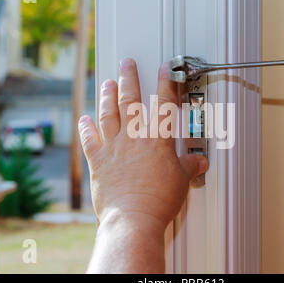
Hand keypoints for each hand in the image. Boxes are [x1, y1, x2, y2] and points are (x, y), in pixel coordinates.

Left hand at [79, 59, 207, 272]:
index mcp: (157, 141)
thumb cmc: (158, 201)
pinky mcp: (98, 161)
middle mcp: (133, 139)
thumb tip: (200, 163)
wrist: (132, 219)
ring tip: (106, 83)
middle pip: (130, 101)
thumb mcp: (181, 182)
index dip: (165, 84)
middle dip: (129, 78)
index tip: (165, 69)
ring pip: (108, 114)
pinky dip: (86, 128)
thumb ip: (189, 167)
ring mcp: (113, 148)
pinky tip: (83, 119)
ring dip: (107, 96)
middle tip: (126, 63)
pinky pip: (90, 140)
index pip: (163, 105)